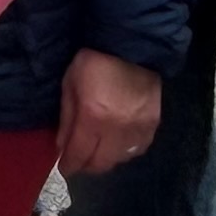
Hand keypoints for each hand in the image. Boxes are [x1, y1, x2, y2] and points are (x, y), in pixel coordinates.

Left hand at [55, 49, 162, 176]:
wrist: (132, 47)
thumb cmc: (94, 62)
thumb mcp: (70, 85)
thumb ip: (66, 118)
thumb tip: (62, 146)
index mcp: (93, 118)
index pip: (79, 154)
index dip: (70, 165)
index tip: (64, 168)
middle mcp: (117, 130)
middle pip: (101, 163)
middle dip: (86, 166)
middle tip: (78, 162)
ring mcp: (138, 129)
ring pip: (120, 160)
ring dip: (106, 159)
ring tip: (96, 151)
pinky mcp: (153, 125)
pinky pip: (138, 150)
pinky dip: (125, 152)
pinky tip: (117, 144)